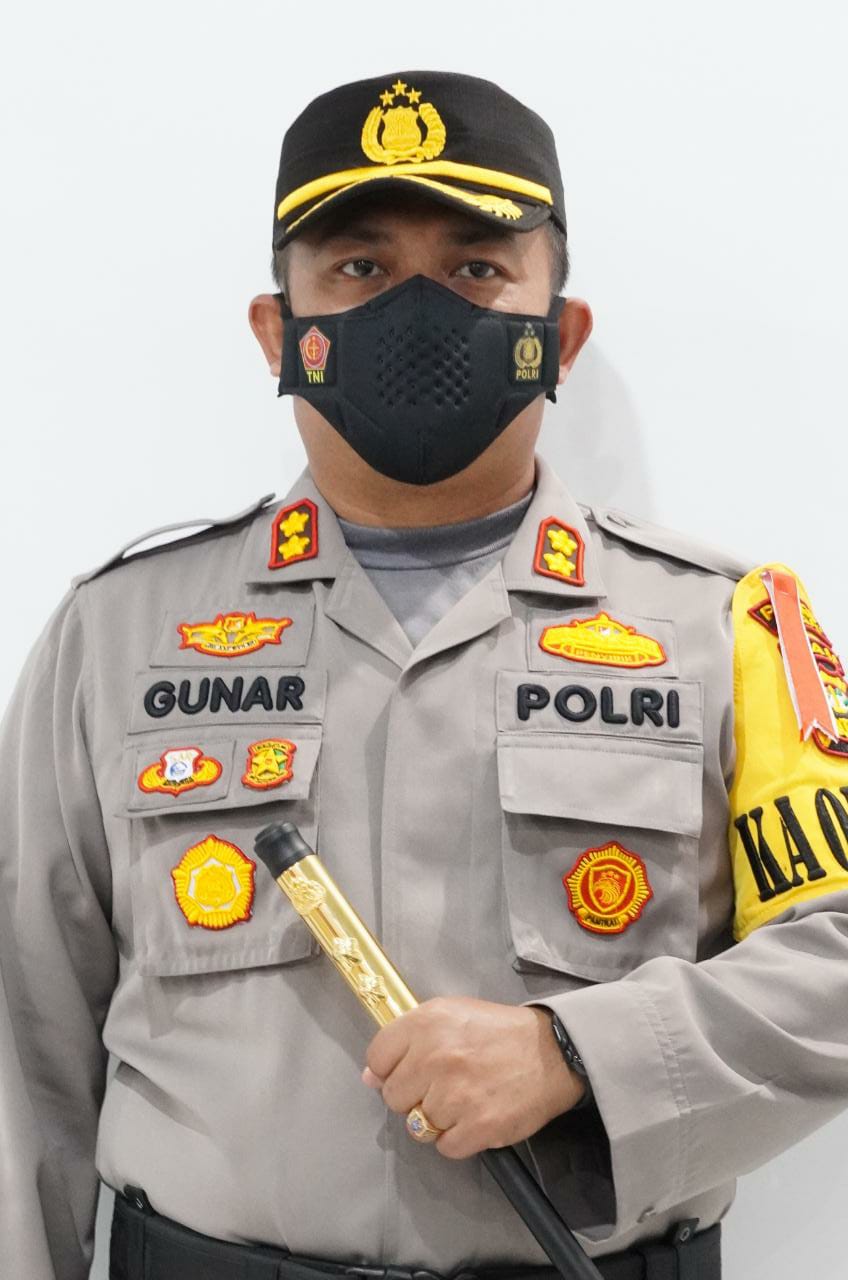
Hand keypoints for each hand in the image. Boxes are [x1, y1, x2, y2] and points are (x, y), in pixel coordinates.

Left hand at [362, 996, 585, 1158]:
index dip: (389, 1068)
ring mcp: (456, 1094)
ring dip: (437, 1119)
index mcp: (427, 1023)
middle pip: (394, 1096)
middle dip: (413, 1095)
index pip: (377, 1058)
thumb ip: (407, 1038)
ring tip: (463, 1099)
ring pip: (418, 1125)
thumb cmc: (497, 1032)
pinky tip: (474, 1117)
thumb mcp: (450, 1014)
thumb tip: (370, 1076)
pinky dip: (458, 1138)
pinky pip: (445, 1147)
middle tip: (441, 1085)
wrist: (551, 1051)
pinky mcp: (478, 1126)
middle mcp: (436, 1057)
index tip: (408, 1070)